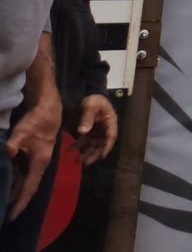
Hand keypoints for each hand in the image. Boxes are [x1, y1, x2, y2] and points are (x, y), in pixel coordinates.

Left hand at [6, 95, 58, 218]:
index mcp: (39, 163)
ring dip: (19, 192)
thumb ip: (14, 143)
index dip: (20, 202)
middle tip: (9, 214)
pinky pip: (27, 173)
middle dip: (20, 201)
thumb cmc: (36, 122)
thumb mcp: (22, 132)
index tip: (12, 215)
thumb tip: (7, 152)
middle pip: (30, 187)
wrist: (49, 111)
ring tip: (8, 202)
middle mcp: (41, 165)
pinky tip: (11, 183)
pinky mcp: (36, 156)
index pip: (28, 187)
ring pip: (28, 181)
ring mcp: (39, 160)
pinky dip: (19, 181)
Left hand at [74, 94, 117, 165]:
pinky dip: (78, 146)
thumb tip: (82, 132)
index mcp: (110, 122)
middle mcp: (105, 129)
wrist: (89, 95)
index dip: (106, 147)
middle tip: (86, 163)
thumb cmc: (94, 100)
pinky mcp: (89, 131)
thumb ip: (87, 118)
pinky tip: (70, 149)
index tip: (101, 156)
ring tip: (78, 161)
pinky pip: (84, 141)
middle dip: (94, 154)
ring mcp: (97, 131)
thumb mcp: (91, 106)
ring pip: (93, 145)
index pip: (110, 137)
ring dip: (86, 153)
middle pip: (101, 144)